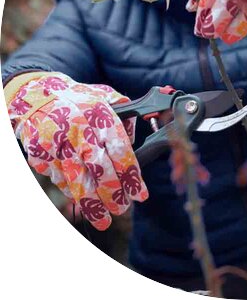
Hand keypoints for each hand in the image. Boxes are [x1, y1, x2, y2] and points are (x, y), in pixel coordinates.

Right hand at [7, 73, 147, 229]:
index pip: (120, 151)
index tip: (141, 194)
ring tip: (104, 220)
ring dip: (92, 204)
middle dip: (113, 194)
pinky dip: (72, 192)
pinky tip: (83, 199)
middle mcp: (79, 132)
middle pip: (99, 170)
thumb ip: (125, 116)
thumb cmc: (79, 99)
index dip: (132, 176)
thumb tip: (138, 136)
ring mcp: (58, 145)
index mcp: (100, 116)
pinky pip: (59, 179)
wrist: (38, 95)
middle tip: (122, 208)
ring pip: (77, 181)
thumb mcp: (106, 98)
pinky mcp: (41, 155)